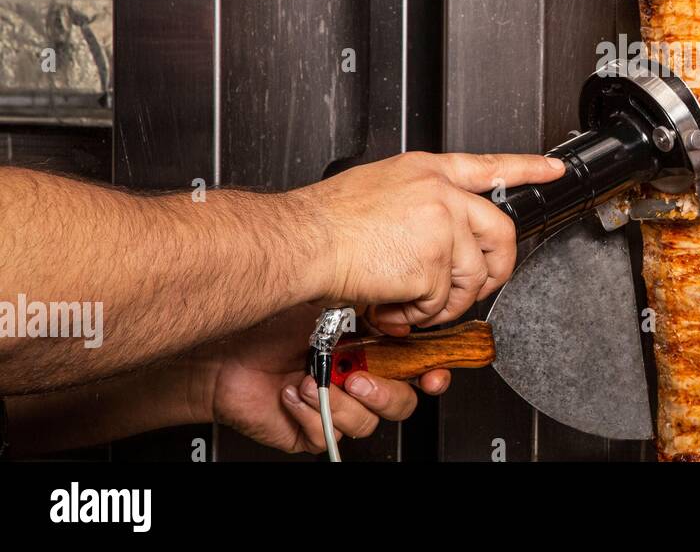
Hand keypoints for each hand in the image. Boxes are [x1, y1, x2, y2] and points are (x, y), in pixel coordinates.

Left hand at [193, 305, 449, 454]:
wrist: (223, 355)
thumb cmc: (268, 323)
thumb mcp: (332, 306)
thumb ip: (373, 310)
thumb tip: (405, 310)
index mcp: (372, 347)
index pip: (417, 365)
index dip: (432, 373)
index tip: (432, 374)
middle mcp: (358, 378)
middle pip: (402, 402)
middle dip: (386, 394)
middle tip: (360, 379)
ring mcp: (336, 406)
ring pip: (367, 423)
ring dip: (338, 402)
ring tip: (311, 379)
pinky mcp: (312, 430)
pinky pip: (330, 435)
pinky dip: (310, 413)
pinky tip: (292, 393)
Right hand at [302, 151, 564, 326]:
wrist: (300, 240)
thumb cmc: (324, 221)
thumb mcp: (379, 188)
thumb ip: (417, 201)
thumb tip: (436, 229)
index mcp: (428, 172)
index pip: (491, 166)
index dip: (528, 169)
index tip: (554, 170)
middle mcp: (441, 194)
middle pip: (500, 232)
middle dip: (494, 270)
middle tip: (472, 289)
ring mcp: (441, 226)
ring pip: (471, 277)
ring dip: (442, 302)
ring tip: (407, 302)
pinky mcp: (433, 262)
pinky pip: (441, 302)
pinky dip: (416, 316)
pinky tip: (392, 307)